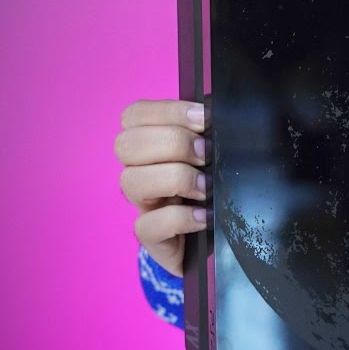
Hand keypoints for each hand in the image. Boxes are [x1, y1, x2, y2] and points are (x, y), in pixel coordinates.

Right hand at [115, 100, 208, 275]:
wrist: (221, 239)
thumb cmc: (216, 187)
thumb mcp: (215, 155)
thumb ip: (212, 132)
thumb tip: (222, 109)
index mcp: (151, 145)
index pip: (135, 115)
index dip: (169, 112)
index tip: (204, 119)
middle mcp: (140, 172)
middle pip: (126, 144)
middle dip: (172, 143)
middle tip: (206, 155)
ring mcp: (143, 205)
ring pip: (130, 181)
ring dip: (175, 178)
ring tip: (206, 187)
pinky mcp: (152, 237)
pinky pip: (146, 225)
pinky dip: (179, 218)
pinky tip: (204, 217)